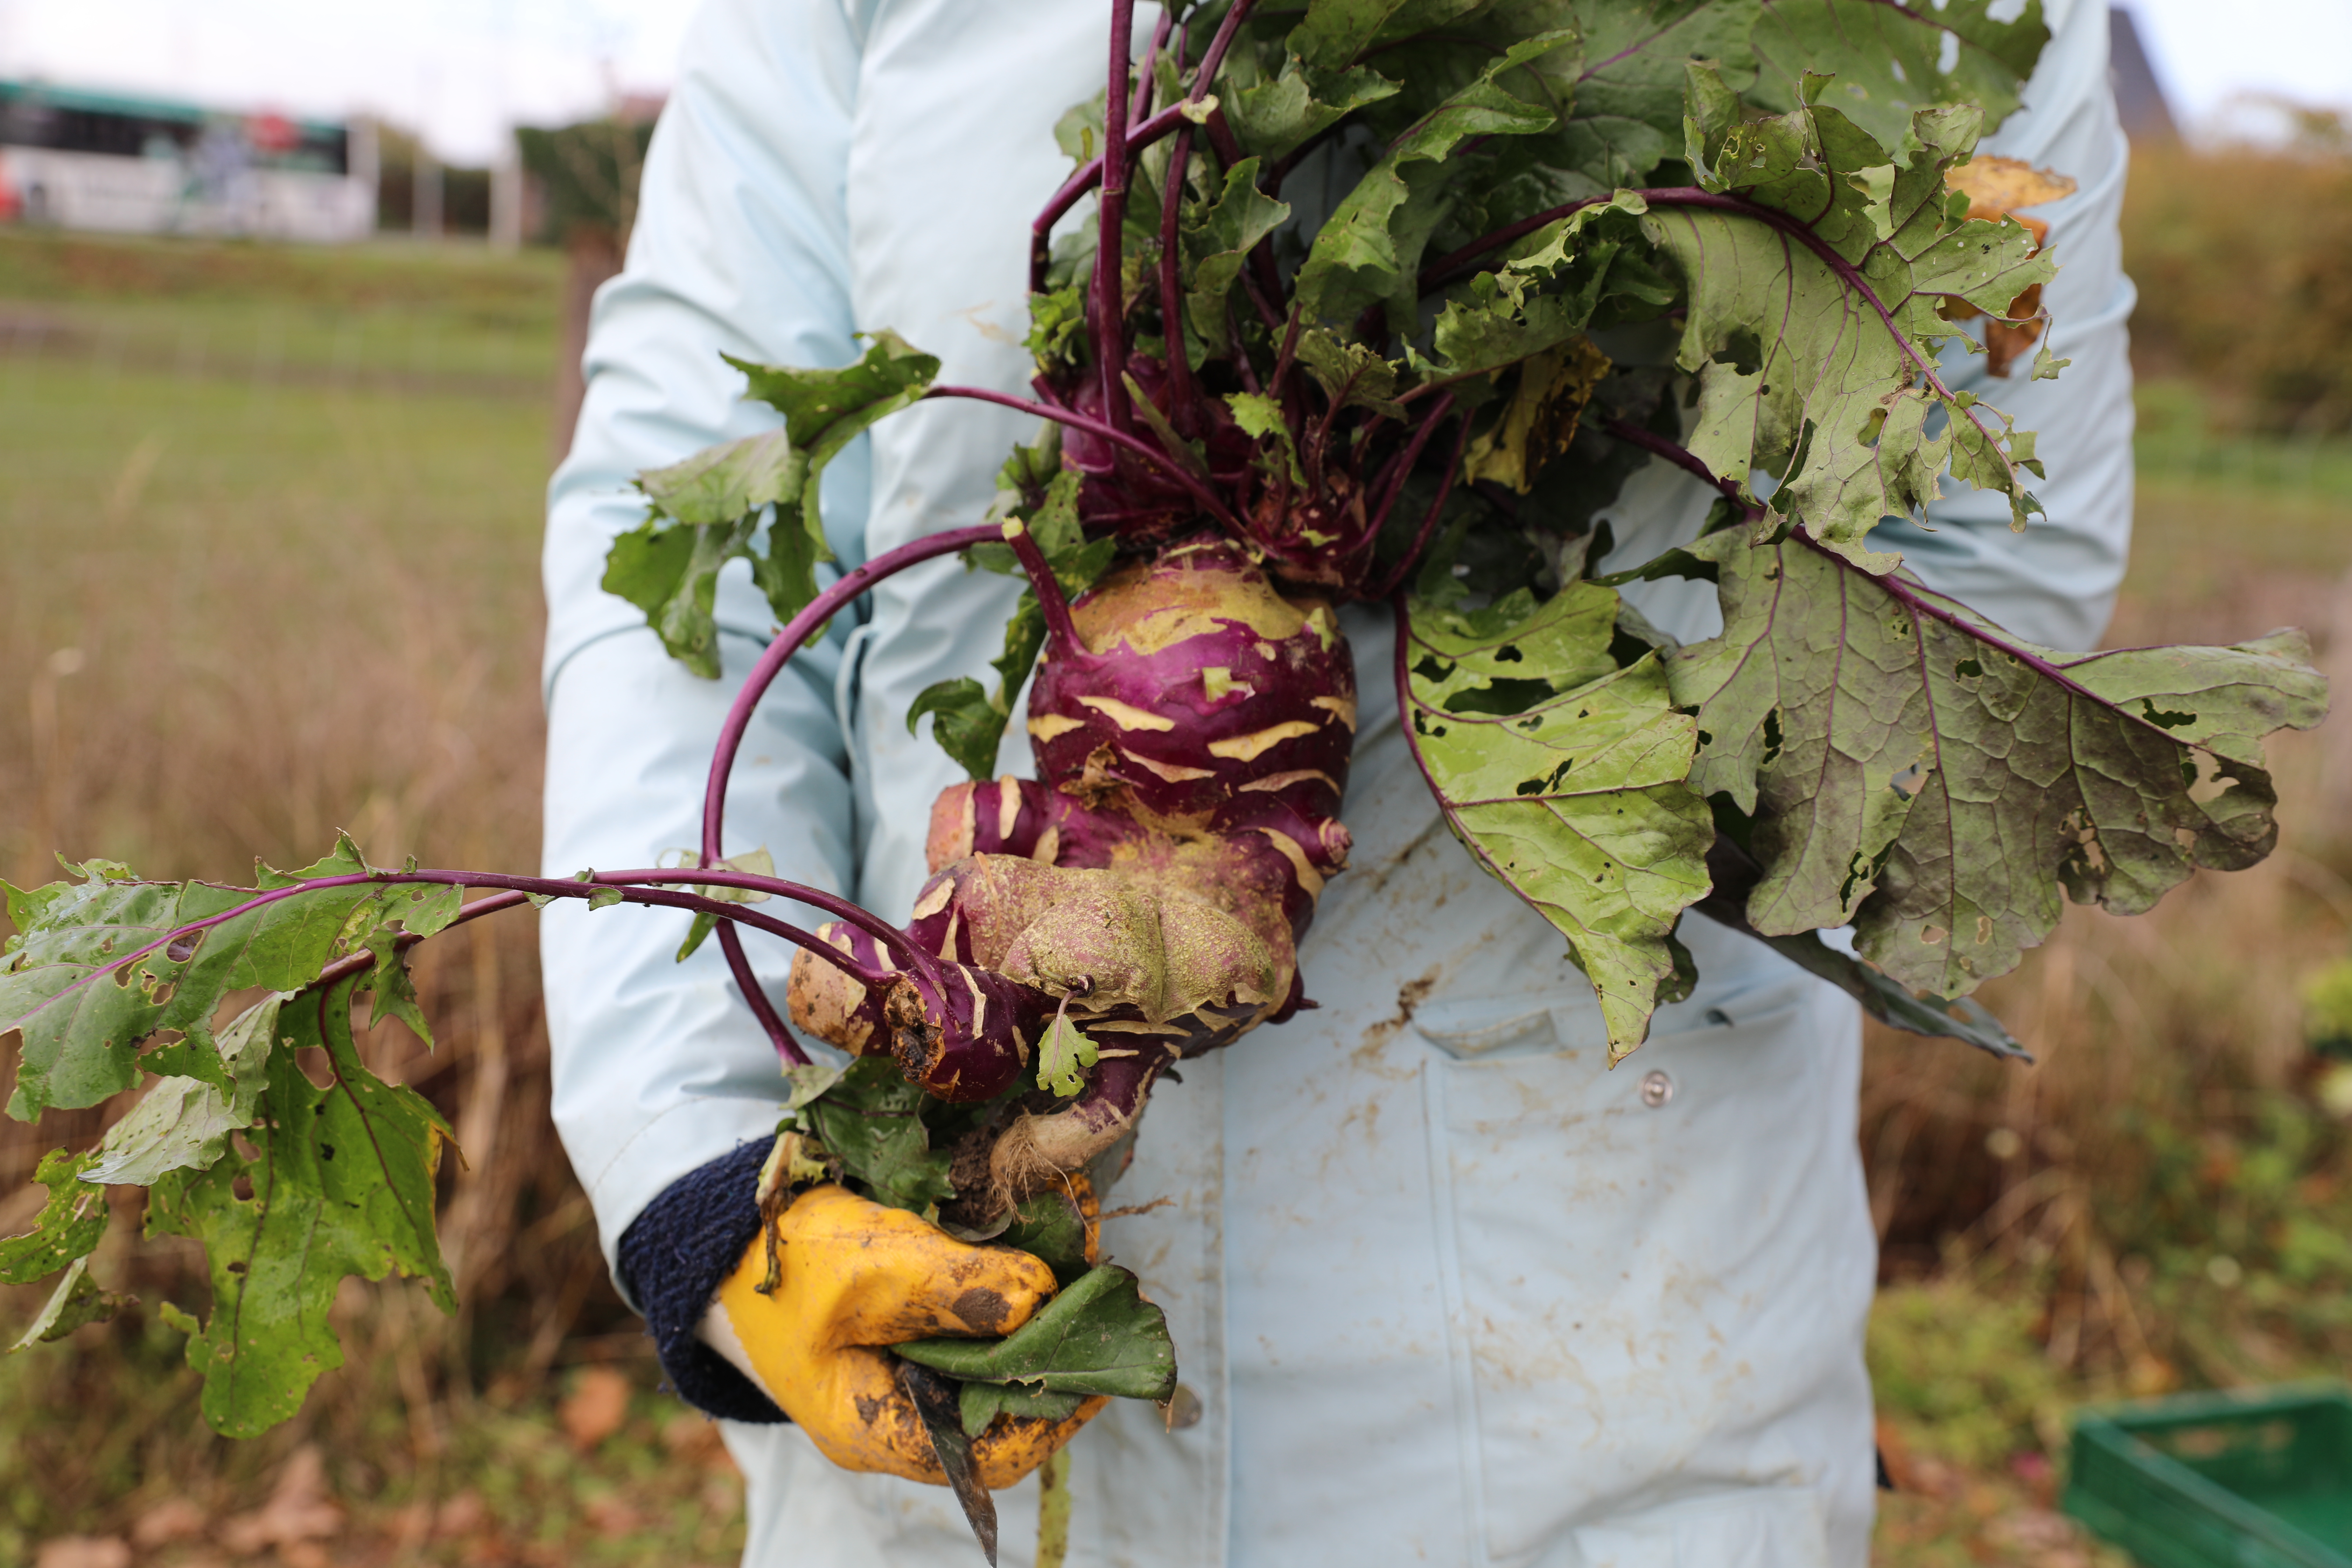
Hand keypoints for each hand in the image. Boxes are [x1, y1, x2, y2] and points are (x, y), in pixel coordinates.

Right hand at [707, 1184, 1105, 1485]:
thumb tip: (1042, 1295)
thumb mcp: (863, 1261)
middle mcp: (895, 1420)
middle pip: (999, 1415)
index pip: (992, 1454)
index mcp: (873, 1430)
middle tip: (1100, 1303)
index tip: (1100, 1357)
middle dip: (1054, 1361)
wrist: (726, 1241)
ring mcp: (900, 1384)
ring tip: (1078, 1273)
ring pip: (992, 1375)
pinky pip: (972, 1341)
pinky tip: (1035, 1261)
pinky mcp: (906, 1344)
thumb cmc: (781, 1260)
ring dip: (1038, 1327)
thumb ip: (951, 1286)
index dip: (1055, 1411)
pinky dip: (1008, 1305)